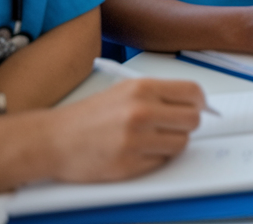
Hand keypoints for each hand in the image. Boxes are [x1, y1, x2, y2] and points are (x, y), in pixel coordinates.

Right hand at [47, 78, 204, 181]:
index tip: (200, 107)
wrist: (51, 139)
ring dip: (171, 143)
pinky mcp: (128, 164)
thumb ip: (159, 94)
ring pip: (181, 143)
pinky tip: (136, 152)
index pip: (192, 92)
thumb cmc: (87, 116)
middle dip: (187, 125)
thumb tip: (195, 101)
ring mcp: (135, 140)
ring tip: (151, 140)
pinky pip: (161, 162)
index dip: (200, 102)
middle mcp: (140, 112)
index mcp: (141, 89)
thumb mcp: (124, 91)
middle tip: (173, 126)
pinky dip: (154, 159)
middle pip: (192, 120)